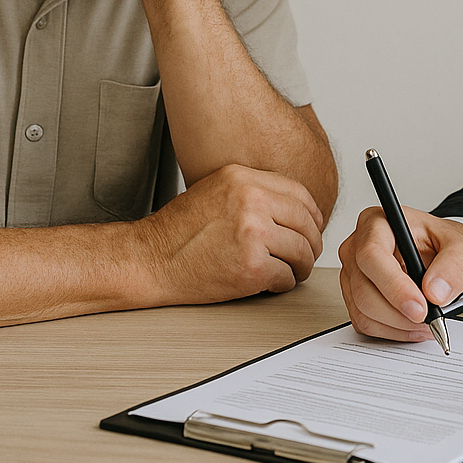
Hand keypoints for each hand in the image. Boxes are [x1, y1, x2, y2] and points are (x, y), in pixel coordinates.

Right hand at [138, 163, 322, 303]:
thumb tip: (294, 206)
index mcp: (242, 178)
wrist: (150, 260)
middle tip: (307, 254)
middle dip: (312, 242)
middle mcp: (250, 200)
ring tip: (293, 271)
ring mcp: (252, 233)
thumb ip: (253, 191)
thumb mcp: (216, 191)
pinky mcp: (251, 267)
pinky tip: (272, 283)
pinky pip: (286, 276)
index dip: (312, 213)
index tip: (312, 226)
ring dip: (302, 266)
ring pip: (301, 251)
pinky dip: (284, 284)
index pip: (298, 192)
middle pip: (305, 222)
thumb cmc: (179, 231)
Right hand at [337, 206, 462, 341]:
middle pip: (364, 289)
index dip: (394, 285)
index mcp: (378, 222)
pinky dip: (391, 330)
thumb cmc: (444, 245)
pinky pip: (365, 322)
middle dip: (399, 313)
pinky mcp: (353, 296)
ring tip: (426, 323)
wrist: (440, 256)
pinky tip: (413, 325)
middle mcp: (357, 246)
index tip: (421, 308)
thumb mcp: (462, 248)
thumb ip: (454, 266)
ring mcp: (352, 273)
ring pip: (363, 310)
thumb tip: (436, 292)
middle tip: (430, 321)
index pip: (372, 255)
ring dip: (397, 325)